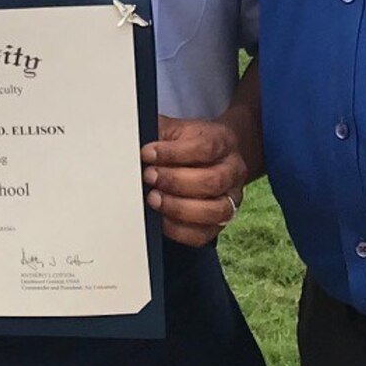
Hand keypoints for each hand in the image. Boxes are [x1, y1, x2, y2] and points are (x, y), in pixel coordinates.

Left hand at [142, 114, 248, 246]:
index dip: (173, 153)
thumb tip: (133, 143)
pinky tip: (161, 219)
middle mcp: (233, 171)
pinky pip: (203, 234)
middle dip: (175, 181)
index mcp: (223, 142)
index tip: (148, 154)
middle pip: (212, 181)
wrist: (213, 156)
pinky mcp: (219, 223)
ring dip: (178, 208)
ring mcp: (231, 199)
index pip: (205, 148)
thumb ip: (159, 134)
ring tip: (153, 199)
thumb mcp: (176, 130)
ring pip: (214, 211)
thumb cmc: (189, 143)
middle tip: (149, 177)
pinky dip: (179, 230)